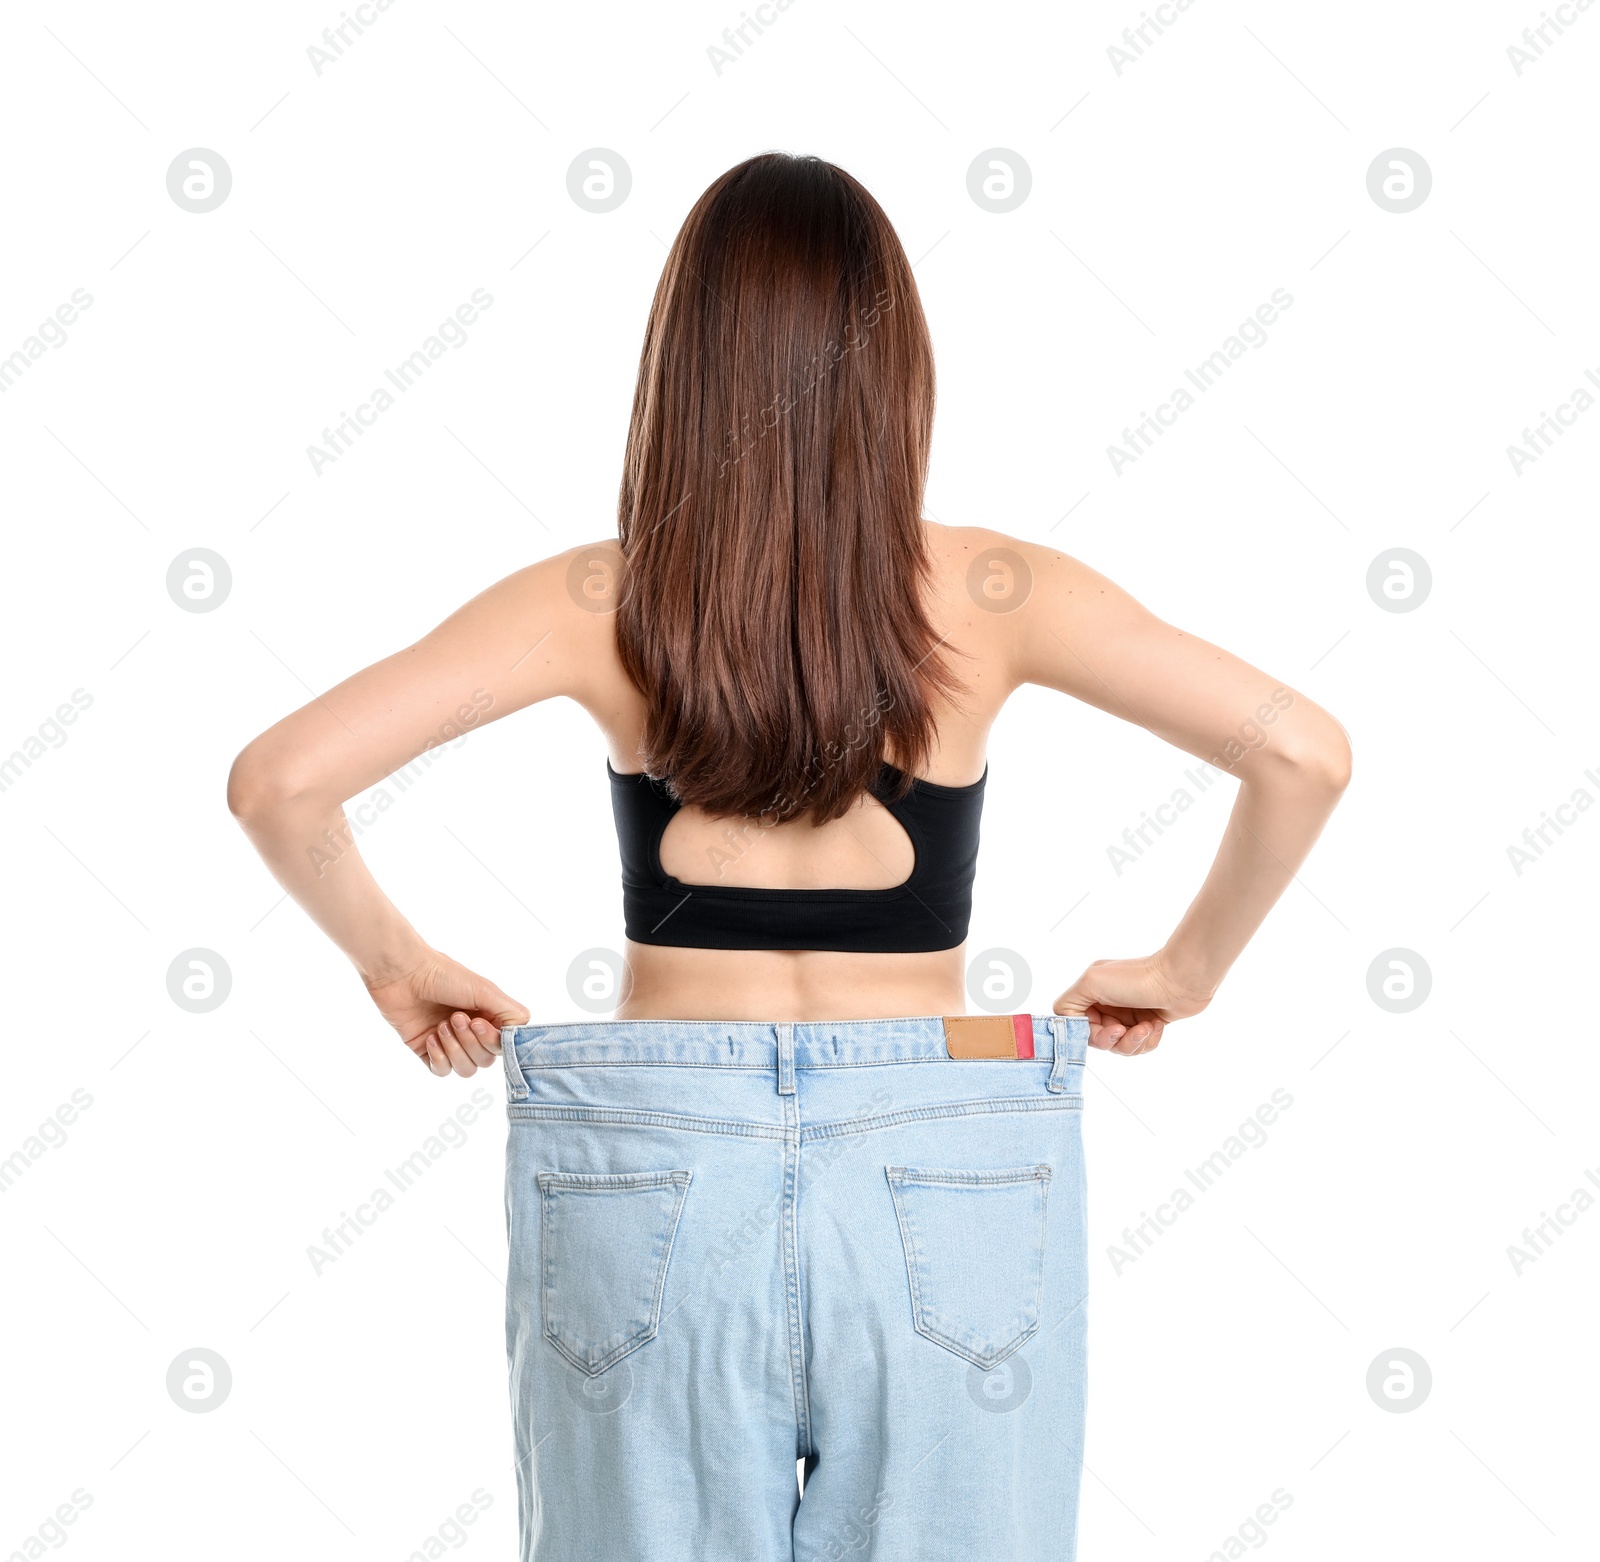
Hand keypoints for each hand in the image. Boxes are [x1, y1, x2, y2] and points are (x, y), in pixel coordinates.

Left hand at [364, 950, 530, 1077]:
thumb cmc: (443, 975)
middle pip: (485, 1060)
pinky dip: (439, 1057)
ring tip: (441, 1025)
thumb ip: (510, 1013)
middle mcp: (472, 1031)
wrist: (401, 973)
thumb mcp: (485, 990)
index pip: (504, 1045)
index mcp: (489, 1016)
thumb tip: (523, 1035)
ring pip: (466, 1069)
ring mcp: (450, 1042)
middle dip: (470, 1043)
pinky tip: (430, 1037)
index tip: (478, 1023)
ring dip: (455, 1050)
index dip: (492, 1042)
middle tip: (455, 1017)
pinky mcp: (427, 1050)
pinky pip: (442, 1071)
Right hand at [1052, 951, 1213, 1056]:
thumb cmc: (1138, 979)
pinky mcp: (1147, 1023)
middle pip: (1098, 1038)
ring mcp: (1128, 1014)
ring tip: (1147, 1027)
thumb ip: (1070, 1001)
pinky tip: (1157, 1025)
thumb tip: (1065, 1021)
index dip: (1087, 1032)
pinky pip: (1140, 1045)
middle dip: (1114, 1039)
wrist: (1182, 980)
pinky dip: (1149, 1039)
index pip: (1075, 1022)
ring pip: (1119, 1046)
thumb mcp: (1093, 982)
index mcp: (1091, 990)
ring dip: (1134, 1041)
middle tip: (1126, 1029)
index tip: (1106, 1027)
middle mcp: (1107, 1003)